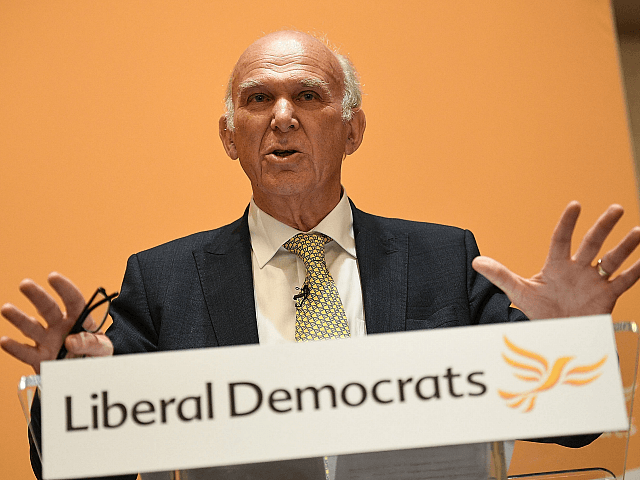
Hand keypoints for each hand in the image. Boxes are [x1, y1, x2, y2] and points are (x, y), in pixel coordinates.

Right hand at [1, 272, 113, 373]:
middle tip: (25, 284)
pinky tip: (5, 341)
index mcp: (79, 319)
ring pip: (32, 328)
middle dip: (37, 296)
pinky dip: (15, 348)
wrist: (88, 376)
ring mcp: (48, 341)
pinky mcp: (39, 359)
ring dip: (19, 318)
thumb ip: (91, 343)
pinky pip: (26, 353)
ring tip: (6, 308)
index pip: (73, 301)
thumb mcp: (103, 349)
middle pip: (48, 309)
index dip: (65, 288)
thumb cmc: (96, 356)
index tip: (53, 277)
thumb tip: (71, 340)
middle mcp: (60, 327)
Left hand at [472, 202, 639, 319]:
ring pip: (611, 260)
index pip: (562, 239)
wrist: (555, 335)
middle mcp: (577, 270)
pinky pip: (624, 282)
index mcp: (556, 266)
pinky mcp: (606, 297)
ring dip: (626, 246)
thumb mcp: (519, 292)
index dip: (567, 223)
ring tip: (638, 231)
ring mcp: (593, 282)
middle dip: (604, 227)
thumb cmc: (538, 312)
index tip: (575, 205)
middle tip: (616, 209)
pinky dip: (636, 271)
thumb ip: (500, 275)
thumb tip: (476, 261)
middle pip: (592, 243)